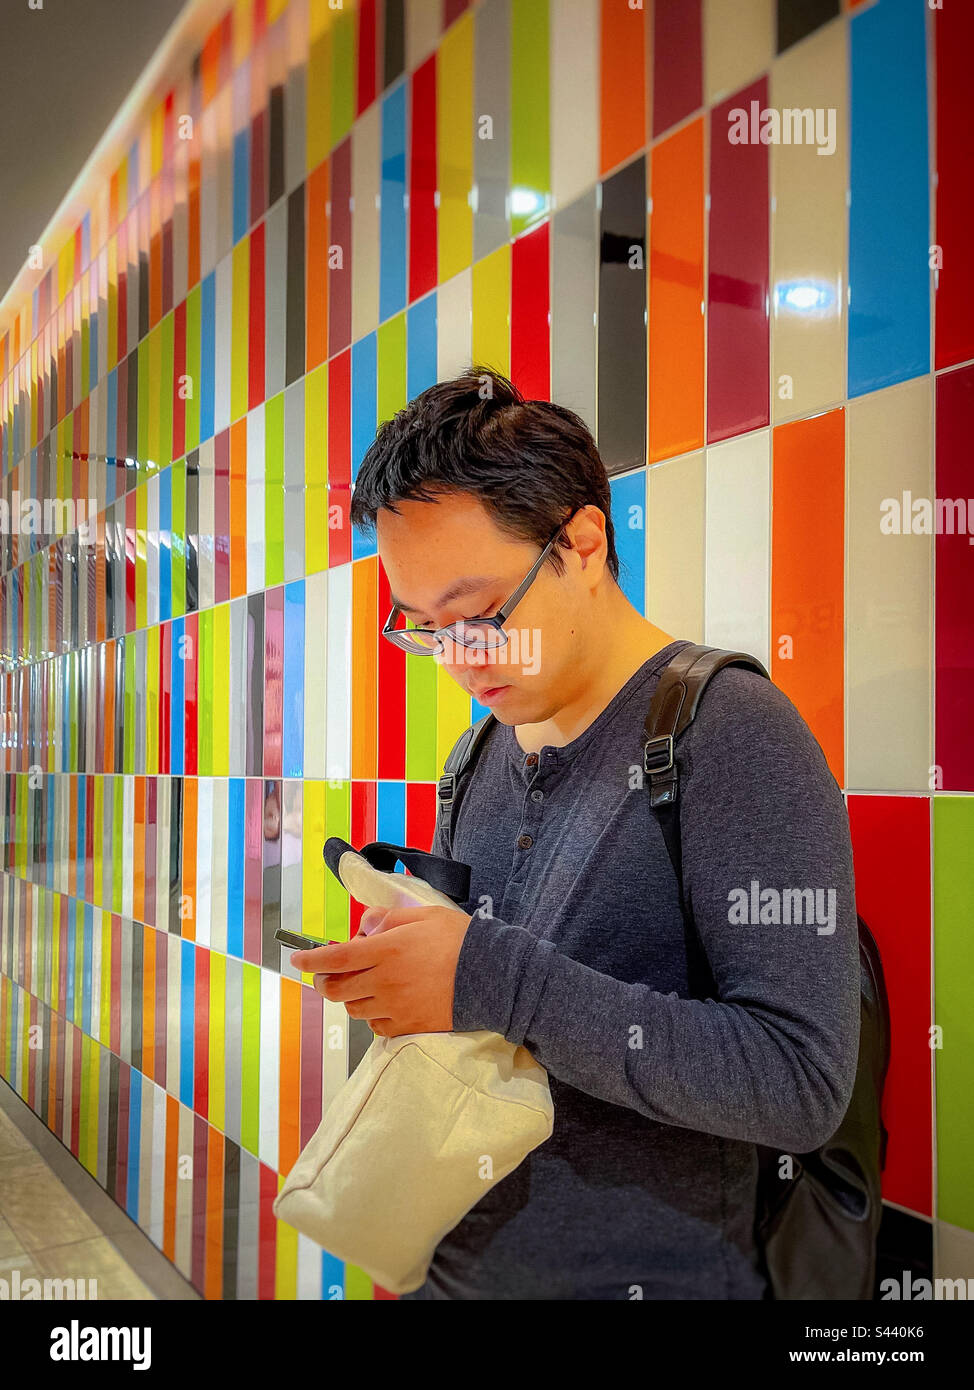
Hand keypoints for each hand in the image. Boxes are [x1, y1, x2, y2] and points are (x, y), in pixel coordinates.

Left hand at [288, 905, 473, 1036]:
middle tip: (328, 975)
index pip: (335, 959)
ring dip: (351, 997)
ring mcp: (395, 1007)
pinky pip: (376, 1026)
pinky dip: (373, 1015)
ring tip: (366, 985)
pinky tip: (386, 1003)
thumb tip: (362, 928)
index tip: (297, 960)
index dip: (311, 961)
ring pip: (353, 1009)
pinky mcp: (408, 1027)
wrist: (492, 975)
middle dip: (324, 982)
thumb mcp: (422, 915)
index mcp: (385, 950)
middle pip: (335, 989)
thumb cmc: (458, 940)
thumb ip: (386, 919)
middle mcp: (384, 981)